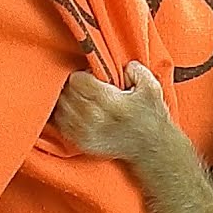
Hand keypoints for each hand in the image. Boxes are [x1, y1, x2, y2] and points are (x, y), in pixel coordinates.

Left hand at [52, 61, 169, 158]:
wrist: (152, 148)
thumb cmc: (150, 117)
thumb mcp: (151, 87)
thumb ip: (135, 70)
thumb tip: (122, 65)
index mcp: (108, 102)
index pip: (77, 80)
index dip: (84, 75)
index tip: (93, 78)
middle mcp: (93, 118)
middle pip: (67, 92)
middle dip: (75, 87)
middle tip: (88, 90)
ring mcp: (85, 132)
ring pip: (60, 107)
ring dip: (68, 101)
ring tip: (82, 101)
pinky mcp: (81, 143)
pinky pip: (60, 123)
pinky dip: (64, 116)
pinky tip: (77, 114)